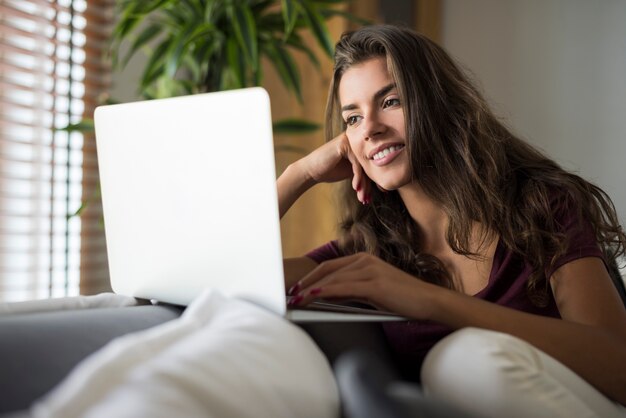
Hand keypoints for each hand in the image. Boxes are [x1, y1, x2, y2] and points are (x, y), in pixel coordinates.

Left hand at [288, 253, 437, 318]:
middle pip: (327, 270)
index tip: (296, 288)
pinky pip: (343, 287)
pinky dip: (325, 292)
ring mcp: (370, 270)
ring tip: (296, 300)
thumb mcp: (372, 292)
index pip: (330, 266)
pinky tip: (313, 296)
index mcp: (364, 259)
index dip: (311, 277)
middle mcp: (365, 260)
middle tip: (290, 295)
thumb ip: (350, 290)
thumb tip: (326, 296)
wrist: (428, 301)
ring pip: (333, 279)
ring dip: (311, 290)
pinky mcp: (374, 283)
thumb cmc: (401, 299)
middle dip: (306, 283)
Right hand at [300, 133, 371, 203]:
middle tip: (367, 200)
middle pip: (368, 165)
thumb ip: (365, 173)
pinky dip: (357, 177)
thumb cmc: (330, 171)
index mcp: (359, 146)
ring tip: (361, 198)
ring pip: (363, 165)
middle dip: (368, 185)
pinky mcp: (345, 145)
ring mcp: (351, 141)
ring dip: (363, 184)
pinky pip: (356, 163)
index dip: (374, 181)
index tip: (377, 194)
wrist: (311, 170)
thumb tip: (384, 185)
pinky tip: (355, 188)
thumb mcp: (352, 173)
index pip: (371, 164)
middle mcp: (357, 140)